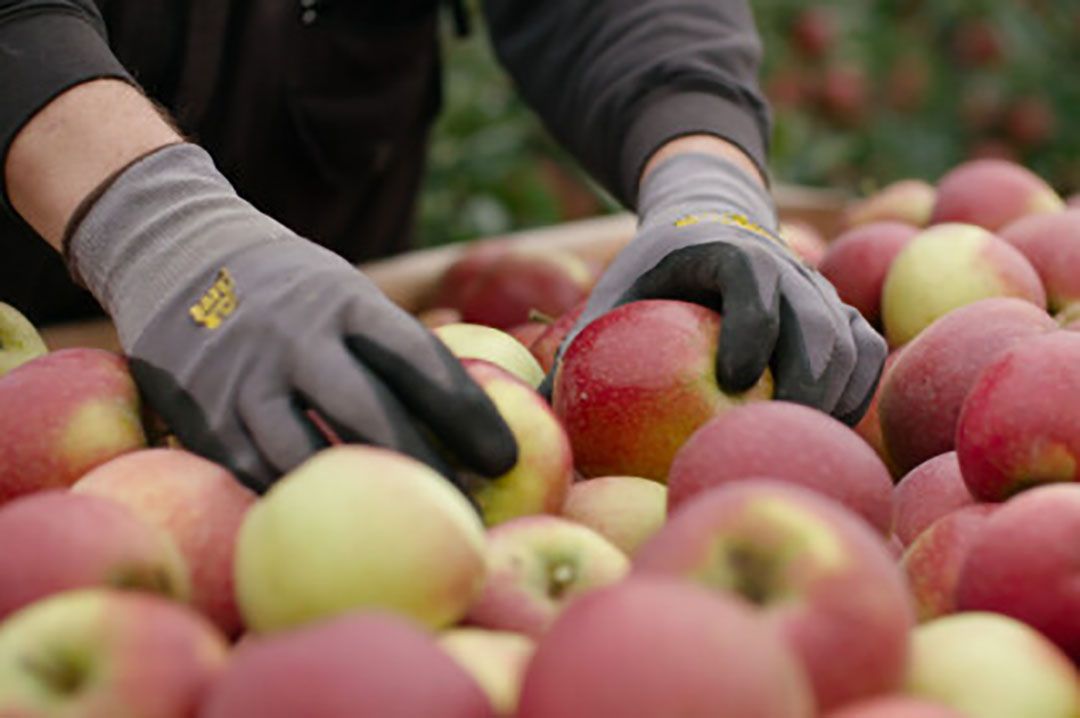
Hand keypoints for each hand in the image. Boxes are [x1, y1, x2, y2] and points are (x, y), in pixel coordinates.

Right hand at [66, 144, 516, 491]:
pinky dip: (294, 500)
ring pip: (304, 454)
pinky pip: (251, 472)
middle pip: (369, 415)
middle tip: (464, 511)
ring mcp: (241, 377)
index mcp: (345, 301)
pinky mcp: (198, 413)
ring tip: (402, 529)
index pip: (421, 360)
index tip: (504, 457)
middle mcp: (295, 338)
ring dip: (357, 498)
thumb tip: (474, 410)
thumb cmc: (288, 287)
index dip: (469, 414)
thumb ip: (393, 346)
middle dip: (423, 469)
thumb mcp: (343, 290)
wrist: (171, 248)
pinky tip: (329, 522)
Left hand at [547, 152, 885, 425]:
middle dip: (799, 384)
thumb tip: (534, 407)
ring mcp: (820, 290)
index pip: (753, 280)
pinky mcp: (839, 315)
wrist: (709, 226)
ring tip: (794, 448)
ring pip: (850, 343)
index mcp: (727, 249)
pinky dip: (855, 395)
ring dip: (831, 400)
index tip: (730, 381)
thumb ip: (580, 344)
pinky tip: (822, 436)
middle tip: (764, 437)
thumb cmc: (651, 273)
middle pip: (815, 321)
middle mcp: (786, 265)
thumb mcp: (612, 295)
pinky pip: (867, 354)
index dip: (751, 328)